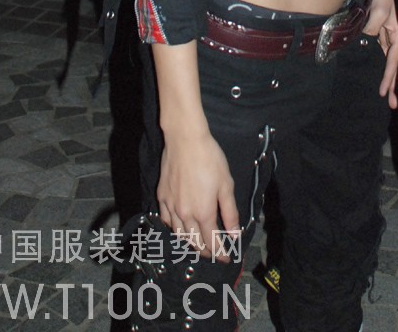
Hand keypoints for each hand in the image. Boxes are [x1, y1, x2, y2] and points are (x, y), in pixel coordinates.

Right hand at [157, 131, 239, 262]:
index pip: (212, 241)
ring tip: (198, 245)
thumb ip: (230, 212)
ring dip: (190, 243)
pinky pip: (165, 220)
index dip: (220, 252)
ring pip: (179, 234)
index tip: (227, 257)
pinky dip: (173, 229)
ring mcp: (171, 206)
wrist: (185, 140)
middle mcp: (185, 214)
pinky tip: (178, 228)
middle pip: (195, 241)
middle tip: (214, 253)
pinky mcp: (162, 197)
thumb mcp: (226, 184)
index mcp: (204, 212)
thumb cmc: (210, 159)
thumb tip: (235, 234)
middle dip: (206, 251)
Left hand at [363, 0, 397, 108]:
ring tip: (387, 93)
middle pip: (395, 63)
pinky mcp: (381, 28)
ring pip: (390, 59)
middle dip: (394, 84)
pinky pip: (383, 49)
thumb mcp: (378, 9)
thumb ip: (373, 27)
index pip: (394, 60)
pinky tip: (382, 71)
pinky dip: (384, 61)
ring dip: (389, 75)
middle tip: (392, 104)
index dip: (389, 77)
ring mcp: (389, 32)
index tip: (384, 94)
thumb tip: (369, 37)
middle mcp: (395, 35)